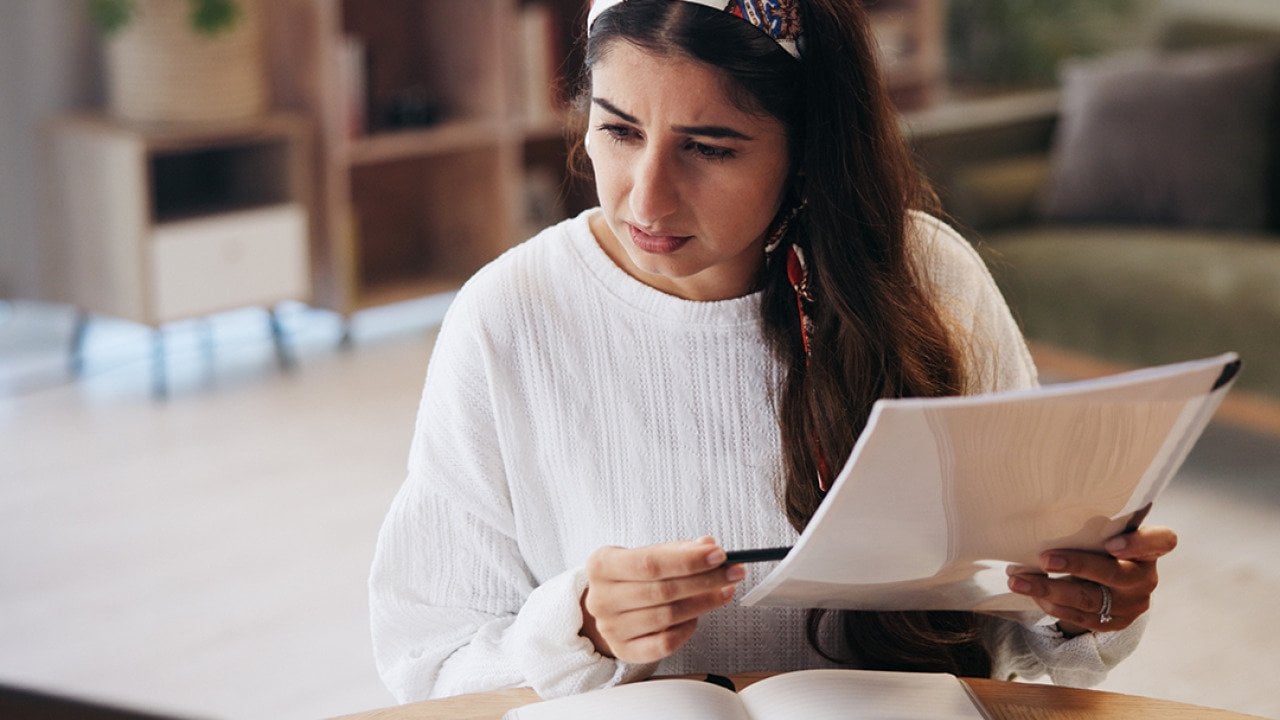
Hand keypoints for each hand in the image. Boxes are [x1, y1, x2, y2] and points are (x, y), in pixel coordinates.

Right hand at [580, 536, 743, 662]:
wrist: (609, 606)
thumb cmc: (632, 576)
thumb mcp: (648, 554)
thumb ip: (678, 550)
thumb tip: (708, 546)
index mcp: (602, 565)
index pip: (650, 562)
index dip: (687, 560)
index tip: (718, 555)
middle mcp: (601, 598)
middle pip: (662, 590)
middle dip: (705, 581)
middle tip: (733, 572)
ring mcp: (610, 628)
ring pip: (668, 617)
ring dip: (703, 603)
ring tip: (724, 591)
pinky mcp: (624, 650)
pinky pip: (665, 643)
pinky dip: (687, 629)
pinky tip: (697, 616)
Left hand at [1007, 525, 1177, 634]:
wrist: (1108, 584)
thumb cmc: (1100, 546)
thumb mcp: (1105, 534)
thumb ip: (1094, 527)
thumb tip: (1048, 513)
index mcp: (1150, 550)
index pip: (1162, 542)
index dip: (1139, 543)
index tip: (1110, 543)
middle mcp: (1145, 578)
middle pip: (1113, 574)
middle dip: (1076, 566)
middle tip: (1044, 559)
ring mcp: (1132, 605)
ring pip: (1089, 599)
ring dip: (1049, 589)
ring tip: (1018, 580)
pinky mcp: (1115, 623)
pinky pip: (1080, 617)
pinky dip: (1052, 604)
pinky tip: (1032, 593)